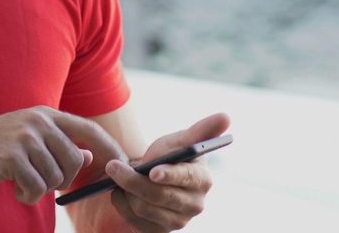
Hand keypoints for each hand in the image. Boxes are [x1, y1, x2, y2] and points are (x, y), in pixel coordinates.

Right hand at [0, 106, 126, 204]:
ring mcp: (24, 137)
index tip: (122, 163)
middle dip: (62, 181)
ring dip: (40, 189)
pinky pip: (35, 187)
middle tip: (42, 182)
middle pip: (74, 161)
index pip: (89, 129)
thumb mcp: (31, 139)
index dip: (109, 147)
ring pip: (55, 177)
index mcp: (47, 115)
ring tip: (22, 182)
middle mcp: (39, 121)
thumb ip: (60, 145)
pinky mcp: (10, 156)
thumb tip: (90, 156)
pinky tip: (14, 188)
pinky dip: (27, 195)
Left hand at [105, 112, 230, 231]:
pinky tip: (121, 191)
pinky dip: (122, 204)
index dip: (170, 175)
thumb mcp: (182, 140)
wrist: (155, 177)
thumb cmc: (171, 155)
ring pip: (143, 208)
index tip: (152, 171)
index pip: (186, 178)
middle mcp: (195, 205)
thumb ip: (203, 129)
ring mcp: (178, 222)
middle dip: (133, 180)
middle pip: (160, 196)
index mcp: (203, 179)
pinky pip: (134, 221)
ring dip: (125, 190)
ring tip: (117, 175)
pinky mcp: (160, 232)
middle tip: (112, 166)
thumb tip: (226, 116)